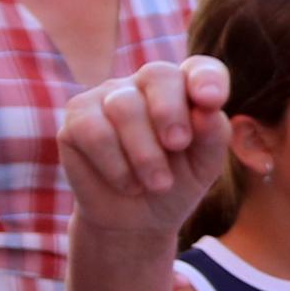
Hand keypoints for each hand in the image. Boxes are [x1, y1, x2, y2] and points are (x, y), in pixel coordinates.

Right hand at [60, 56, 234, 235]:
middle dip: (170, 112)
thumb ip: (213, 135)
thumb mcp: (203, 166)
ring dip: (145, 152)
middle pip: (157, 75)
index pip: (200, 69)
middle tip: (177, 145)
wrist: (134, 221)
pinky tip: (128, 184)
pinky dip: (116, 164)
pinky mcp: (76, 118)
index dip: (207, 79)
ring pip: (124, 105)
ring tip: (157, 183)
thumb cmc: (175, 185)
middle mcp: (144, 85)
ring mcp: (107, 97)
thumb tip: (207, 109)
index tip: (210, 101)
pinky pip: (93, 130)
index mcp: (183, 90)